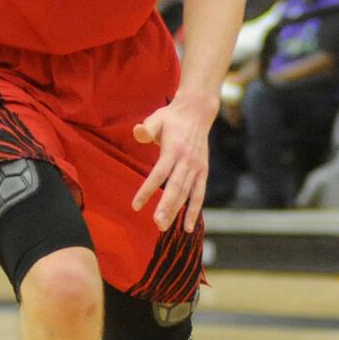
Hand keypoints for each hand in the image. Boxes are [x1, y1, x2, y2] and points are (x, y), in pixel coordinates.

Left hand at [132, 94, 216, 231]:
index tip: (136, 206)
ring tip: (165, 227)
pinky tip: (188, 227)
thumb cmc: (172, 117)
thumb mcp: (157, 118)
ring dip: (178, 211)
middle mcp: (187, 160)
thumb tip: (137, 132)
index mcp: (174, 149)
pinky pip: (199, 194)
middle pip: (176, 187)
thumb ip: (147, 128)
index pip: (159, 173)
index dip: (148, 190)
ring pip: (187, 193)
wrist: (198, 112)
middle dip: (167, 206)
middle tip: (157, 224)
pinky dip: (195, 211)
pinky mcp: (203, 171)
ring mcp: (197, 167)